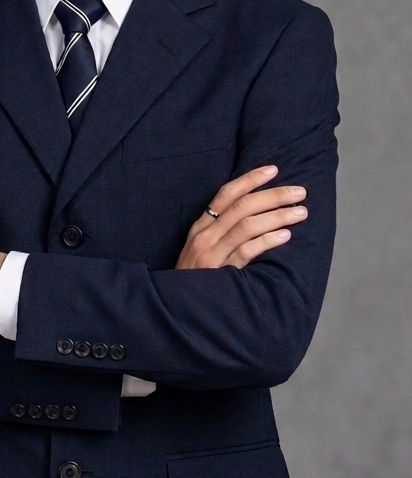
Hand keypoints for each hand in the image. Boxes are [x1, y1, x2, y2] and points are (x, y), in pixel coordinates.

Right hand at [175, 166, 306, 270]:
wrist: (176, 308)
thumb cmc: (195, 278)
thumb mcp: (202, 249)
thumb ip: (220, 232)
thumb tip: (256, 212)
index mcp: (201, 226)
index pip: (226, 194)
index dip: (250, 179)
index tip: (274, 169)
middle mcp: (205, 236)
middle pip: (241, 206)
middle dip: (273, 195)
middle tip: (299, 192)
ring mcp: (213, 254)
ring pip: (247, 225)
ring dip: (277, 216)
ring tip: (300, 212)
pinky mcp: (221, 273)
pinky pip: (247, 251)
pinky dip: (267, 241)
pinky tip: (285, 236)